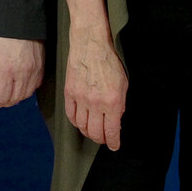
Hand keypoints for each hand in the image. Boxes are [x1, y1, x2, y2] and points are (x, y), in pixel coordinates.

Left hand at [0, 34, 42, 111]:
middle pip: (14, 99)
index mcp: (6, 70)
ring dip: (15, 98)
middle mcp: (22, 73)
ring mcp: (34, 70)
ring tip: (6, 95)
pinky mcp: (41, 65)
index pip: (1, 97)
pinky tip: (20, 87)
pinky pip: (36, 85)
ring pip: (26, 94)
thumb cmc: (0, 30)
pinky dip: (27, 90)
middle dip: (2, 103)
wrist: (19, 15)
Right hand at [63, 26, 127, 148]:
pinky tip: (80, 121)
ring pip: (81, 126)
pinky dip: (75, 122)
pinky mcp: (69, 92)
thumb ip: (120, 105)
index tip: (114, 146)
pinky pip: (70, 115)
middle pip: (94, 132)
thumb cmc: (109, 62)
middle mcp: (95, 103)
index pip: (111, 131)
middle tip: (103, 138)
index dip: (113, 142)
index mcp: (112, 101)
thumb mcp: (123, 84)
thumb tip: (115, 121)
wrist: (91, 44)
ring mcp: (80, 98)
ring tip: (92, 131)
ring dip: (88, 132)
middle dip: (100, 139)